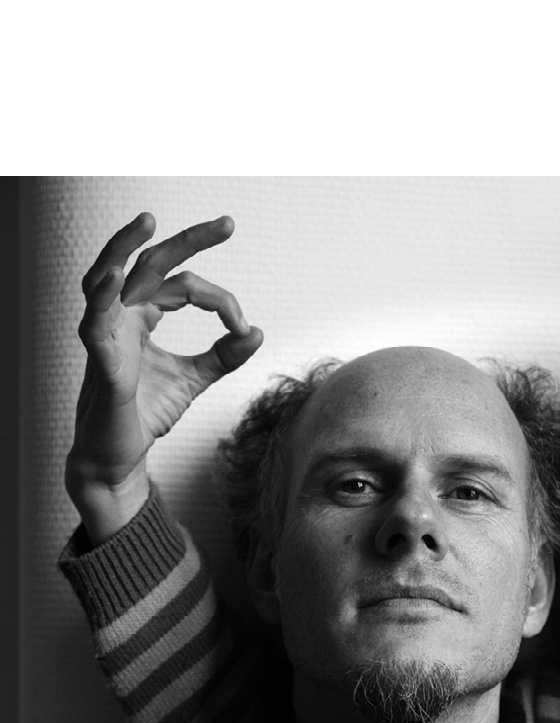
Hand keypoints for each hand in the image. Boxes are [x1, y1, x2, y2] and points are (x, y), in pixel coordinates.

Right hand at [66, 212, 263, 543]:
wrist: (122, 456)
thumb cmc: (147, 413)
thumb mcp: (195, 380)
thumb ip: (224, 356)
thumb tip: (256, 332)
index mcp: (142, 315)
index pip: (184, 285)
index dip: (222, 303)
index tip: (242, 328)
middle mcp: (121, 315)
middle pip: (151, 264)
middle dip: (189, 241)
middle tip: (228, 224)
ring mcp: (105, 333)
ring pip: (110, 277)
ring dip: (124, 247)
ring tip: (149, 221)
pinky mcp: (99, 359)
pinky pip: (94, 321)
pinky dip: (103, 295)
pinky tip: (115, 275)